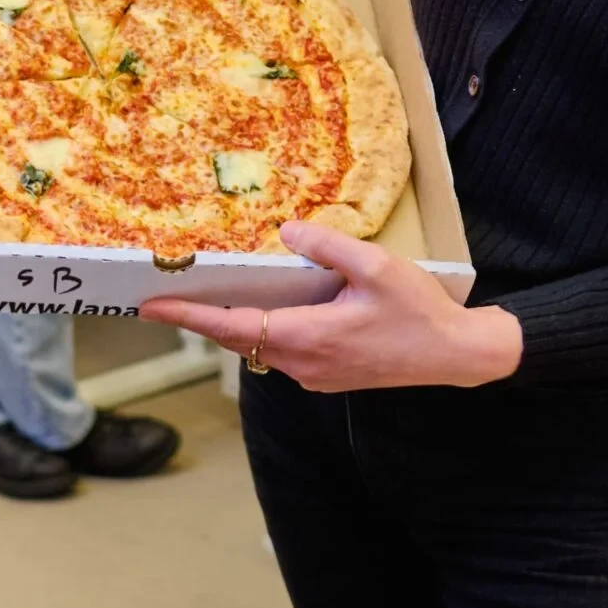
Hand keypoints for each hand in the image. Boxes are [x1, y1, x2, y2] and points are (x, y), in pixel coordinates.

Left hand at [141, 221, 522, 392]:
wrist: (455, 355)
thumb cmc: (419, 311)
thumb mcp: (377, 266)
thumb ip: (328, 246)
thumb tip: (286, 230)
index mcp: (309, 337)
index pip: (234, 326)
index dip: (190, 315)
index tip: (151, 306)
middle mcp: (304, 364)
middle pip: (239, 339)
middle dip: (202, 318)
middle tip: (167, 296)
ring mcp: (316, 375)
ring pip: (261, 347)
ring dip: (235, 324)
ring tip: (211, 295)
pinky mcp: (329, 376)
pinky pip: (283, 352)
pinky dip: (264, 330)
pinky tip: (269, 307)